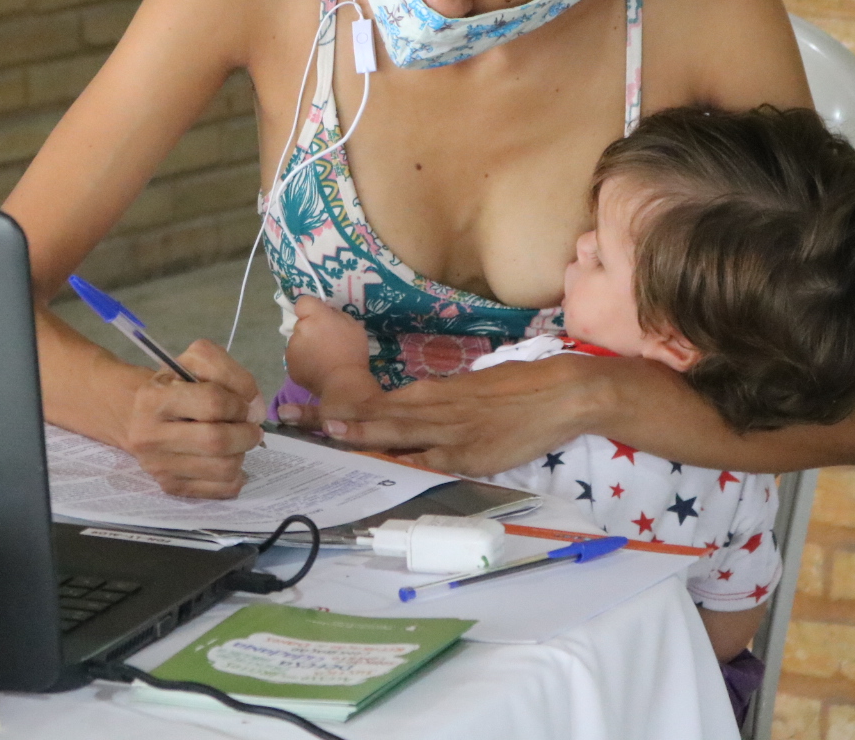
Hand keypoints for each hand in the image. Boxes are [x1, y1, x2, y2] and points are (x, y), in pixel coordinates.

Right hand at [123, 339, 264, 498]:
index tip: (241, 404)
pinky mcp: (171, 487)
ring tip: (235, 441)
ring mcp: (158, 467)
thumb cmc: (175, 386)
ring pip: (224, 469)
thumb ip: (231, 374)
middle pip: (218, 442)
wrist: (141, 415)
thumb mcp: (195, 362)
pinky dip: (237, 476)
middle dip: (246, 433)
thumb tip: (254, 411)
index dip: (238, 403)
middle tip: (249, 427)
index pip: (213, 403)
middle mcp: (149, 436)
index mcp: (153, 398)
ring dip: (241, 453)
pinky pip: (222, 489)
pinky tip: (228, 459)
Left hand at [278, 354, 620, 477]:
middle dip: (336, 418)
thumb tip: (416, 413)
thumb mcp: (471, 389)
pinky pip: (429, 461)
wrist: (561, 393)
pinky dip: (403, 463)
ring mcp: (450, 433)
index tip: (312, 412)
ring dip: (360, 434)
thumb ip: (441, 403)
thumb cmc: (520, 388)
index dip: (346, 409)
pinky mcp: (470, 455)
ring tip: (325, 433)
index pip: (379, 402)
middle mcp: (434, 409)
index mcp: (433, 392)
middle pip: (377, 415)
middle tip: (294, 416)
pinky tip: (380, 466)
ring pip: (397, 433)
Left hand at [285, 296, 379, 403]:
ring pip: (297, 341)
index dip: (311, 309)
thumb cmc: (352, 352)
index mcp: (315, 316)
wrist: (344, 382)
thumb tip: (327, 311)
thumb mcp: (353, 326)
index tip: (320, 318)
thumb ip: (336, 314)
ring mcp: (292, 347)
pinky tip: (315, 368)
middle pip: (301, 324)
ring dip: (305, 346)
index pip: (303, 302)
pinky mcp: (289, 364)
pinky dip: (303, 361)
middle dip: (310, 330)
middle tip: (325, 343)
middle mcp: (300, 329)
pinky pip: (295, 357)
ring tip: (321, 359)